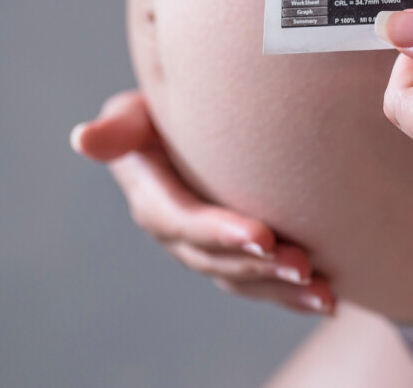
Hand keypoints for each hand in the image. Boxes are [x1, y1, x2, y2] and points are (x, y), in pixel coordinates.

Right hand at [71, 90, 334, 313]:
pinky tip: (329, 299)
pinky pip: (262, 281)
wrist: (192, 128)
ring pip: (243, 279)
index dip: (220, 232)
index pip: (184, 222)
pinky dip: (293, 294)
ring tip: (323, 293)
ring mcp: (208, 250)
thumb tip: (83, 138)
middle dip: (260, 267)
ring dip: (282, 290)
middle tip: (302, 266)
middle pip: (217, 261)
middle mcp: (179, 234)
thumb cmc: (162, 112)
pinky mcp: (237, 254)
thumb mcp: (134, 114)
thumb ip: (119, 127)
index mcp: (153, 199)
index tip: (262, 234)